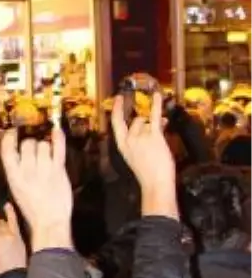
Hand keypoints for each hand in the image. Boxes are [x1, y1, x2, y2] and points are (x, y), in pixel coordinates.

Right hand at [0, 126, 72, 253]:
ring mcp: (44, 169)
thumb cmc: (32, 207)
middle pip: (28, 143)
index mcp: (13, 175)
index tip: (13, 131)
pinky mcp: (58, 170)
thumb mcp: (16, 188)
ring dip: (45, 148)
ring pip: (43, 144)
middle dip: (32, 145)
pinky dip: (58, 138)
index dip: (10, 136)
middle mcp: (27, 170)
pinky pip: (58, 148)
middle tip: (36, 154)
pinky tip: (57, 130)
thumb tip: (18, 151)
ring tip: (47, 158)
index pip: (7, 148)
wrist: (49, 221)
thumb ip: (16, 170)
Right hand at [111, 90, 177, 218]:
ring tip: (161, 132)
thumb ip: (142, 140)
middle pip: (136, 121)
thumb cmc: (148, 173)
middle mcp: (129, 139)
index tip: (118, 99)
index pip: (116, 124)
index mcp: (122, 145)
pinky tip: (158, 95)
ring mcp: (141, 136)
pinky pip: (154, 117)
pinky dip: (157, 105)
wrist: (156, 182)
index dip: (116, 110)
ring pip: (147, 123)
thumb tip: (156, 122)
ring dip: (154, 126)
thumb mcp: (138, 155)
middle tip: (153, 131)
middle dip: (145, 124)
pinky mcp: (153, 135)